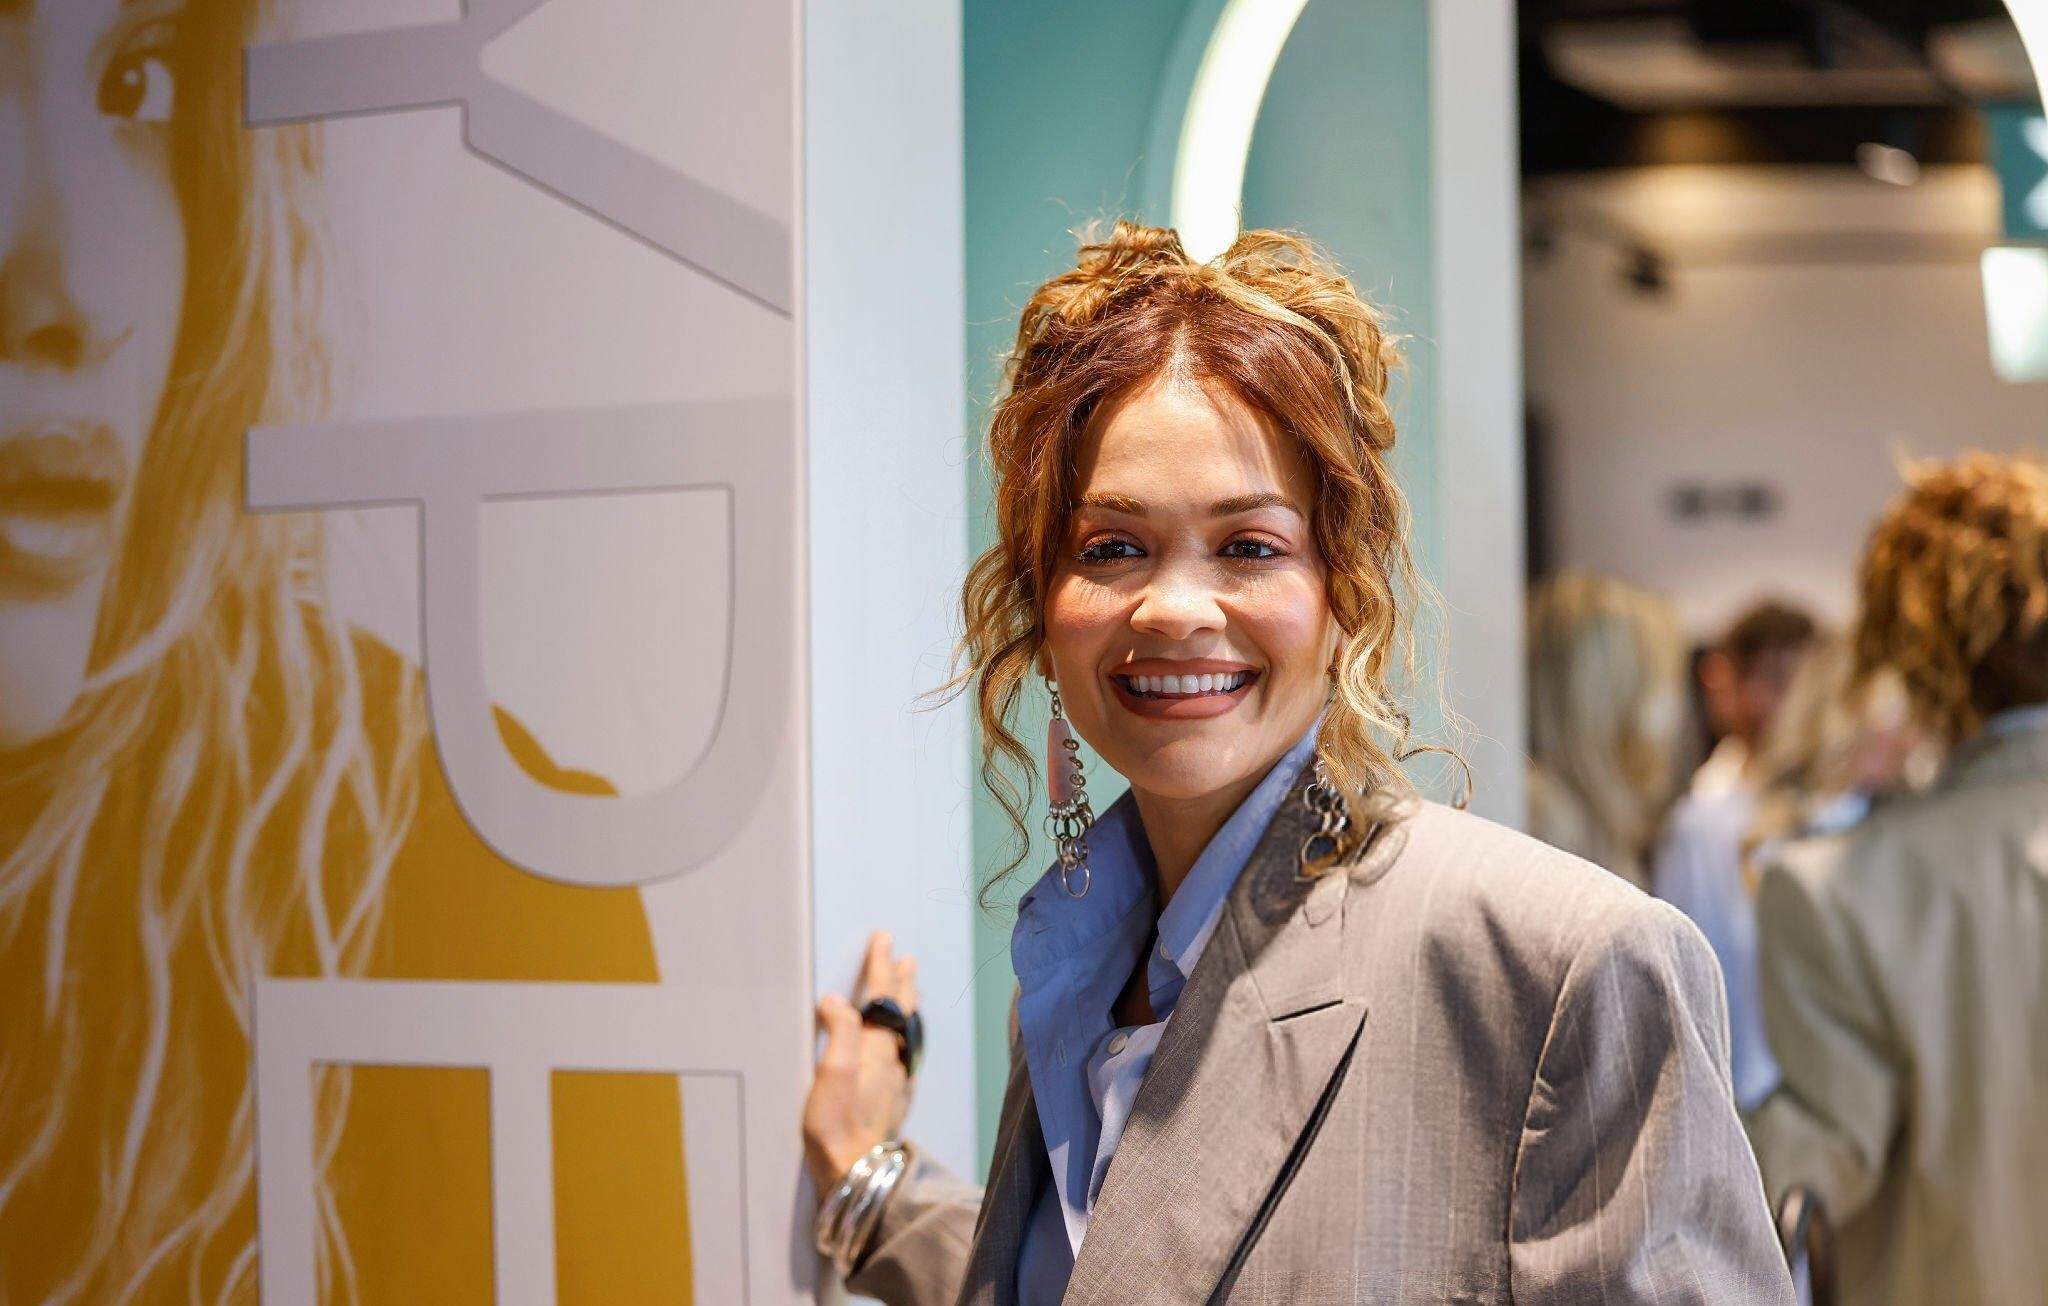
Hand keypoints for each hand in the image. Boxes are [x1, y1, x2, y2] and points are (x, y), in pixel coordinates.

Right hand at [802, 930, 918, 1193]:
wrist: (857, 1173)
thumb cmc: (837, 1125)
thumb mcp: (832, 1073)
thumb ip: (840, 1032)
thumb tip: (837, 1000)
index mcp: (876, 1047)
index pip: (881, 996)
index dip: (881, 965)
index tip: (884, 938)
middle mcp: (893, 1060)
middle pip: (902, 1011)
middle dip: (901, 981)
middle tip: (907, 958)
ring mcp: (897, 1081)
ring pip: (907, 1032)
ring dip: (908, 1007)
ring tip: (912, 992)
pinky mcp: (895, 1101)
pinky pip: (906, 1054)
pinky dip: (905, 1036)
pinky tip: (904, 1046)